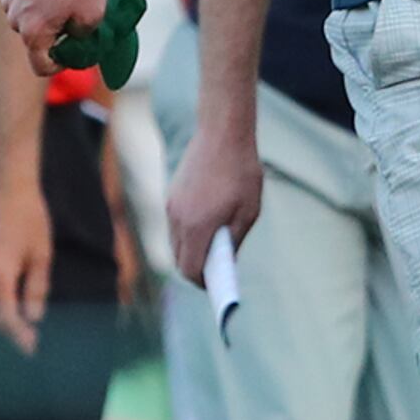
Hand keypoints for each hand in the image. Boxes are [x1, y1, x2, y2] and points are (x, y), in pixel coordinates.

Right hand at [0, 0, 106, 79]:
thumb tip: (72, 40)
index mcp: (33, 33)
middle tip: (75, 13)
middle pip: (34, 40)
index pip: (41, 67)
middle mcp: (14, 19)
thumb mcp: (94, 15)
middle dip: (53, 34)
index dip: (60, 65)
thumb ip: (81, 38)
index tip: (71, 53)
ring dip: (42, 13)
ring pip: (26, 18)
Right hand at [0, 173, 52, 356]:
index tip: (31, 348)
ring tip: (16, 322)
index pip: (7, 317)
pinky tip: (3, 302)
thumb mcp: (41, 256)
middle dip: (7, 330)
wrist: (6, 187)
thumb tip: (33, 317)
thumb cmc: (30, 218)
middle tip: (27, 336)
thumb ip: (36, 289)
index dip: (19, 335)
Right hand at [164, 122, 264, 286]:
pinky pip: (175, 224)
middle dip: (194, 269)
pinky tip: (205, 225)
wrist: (222, 134)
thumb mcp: (248, 211)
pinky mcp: (171, 195)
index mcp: (199, 227)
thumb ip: (234, 239)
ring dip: (189, 250)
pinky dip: (186, 233)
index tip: (214, 286)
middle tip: (214, 271)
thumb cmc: (241, 172)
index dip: (202, 282)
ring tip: (211, 249)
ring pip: (174, 241)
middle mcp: (179, 219)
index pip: (190, 268)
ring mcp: (172, 206)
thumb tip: (224, 259)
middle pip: (178, 258)